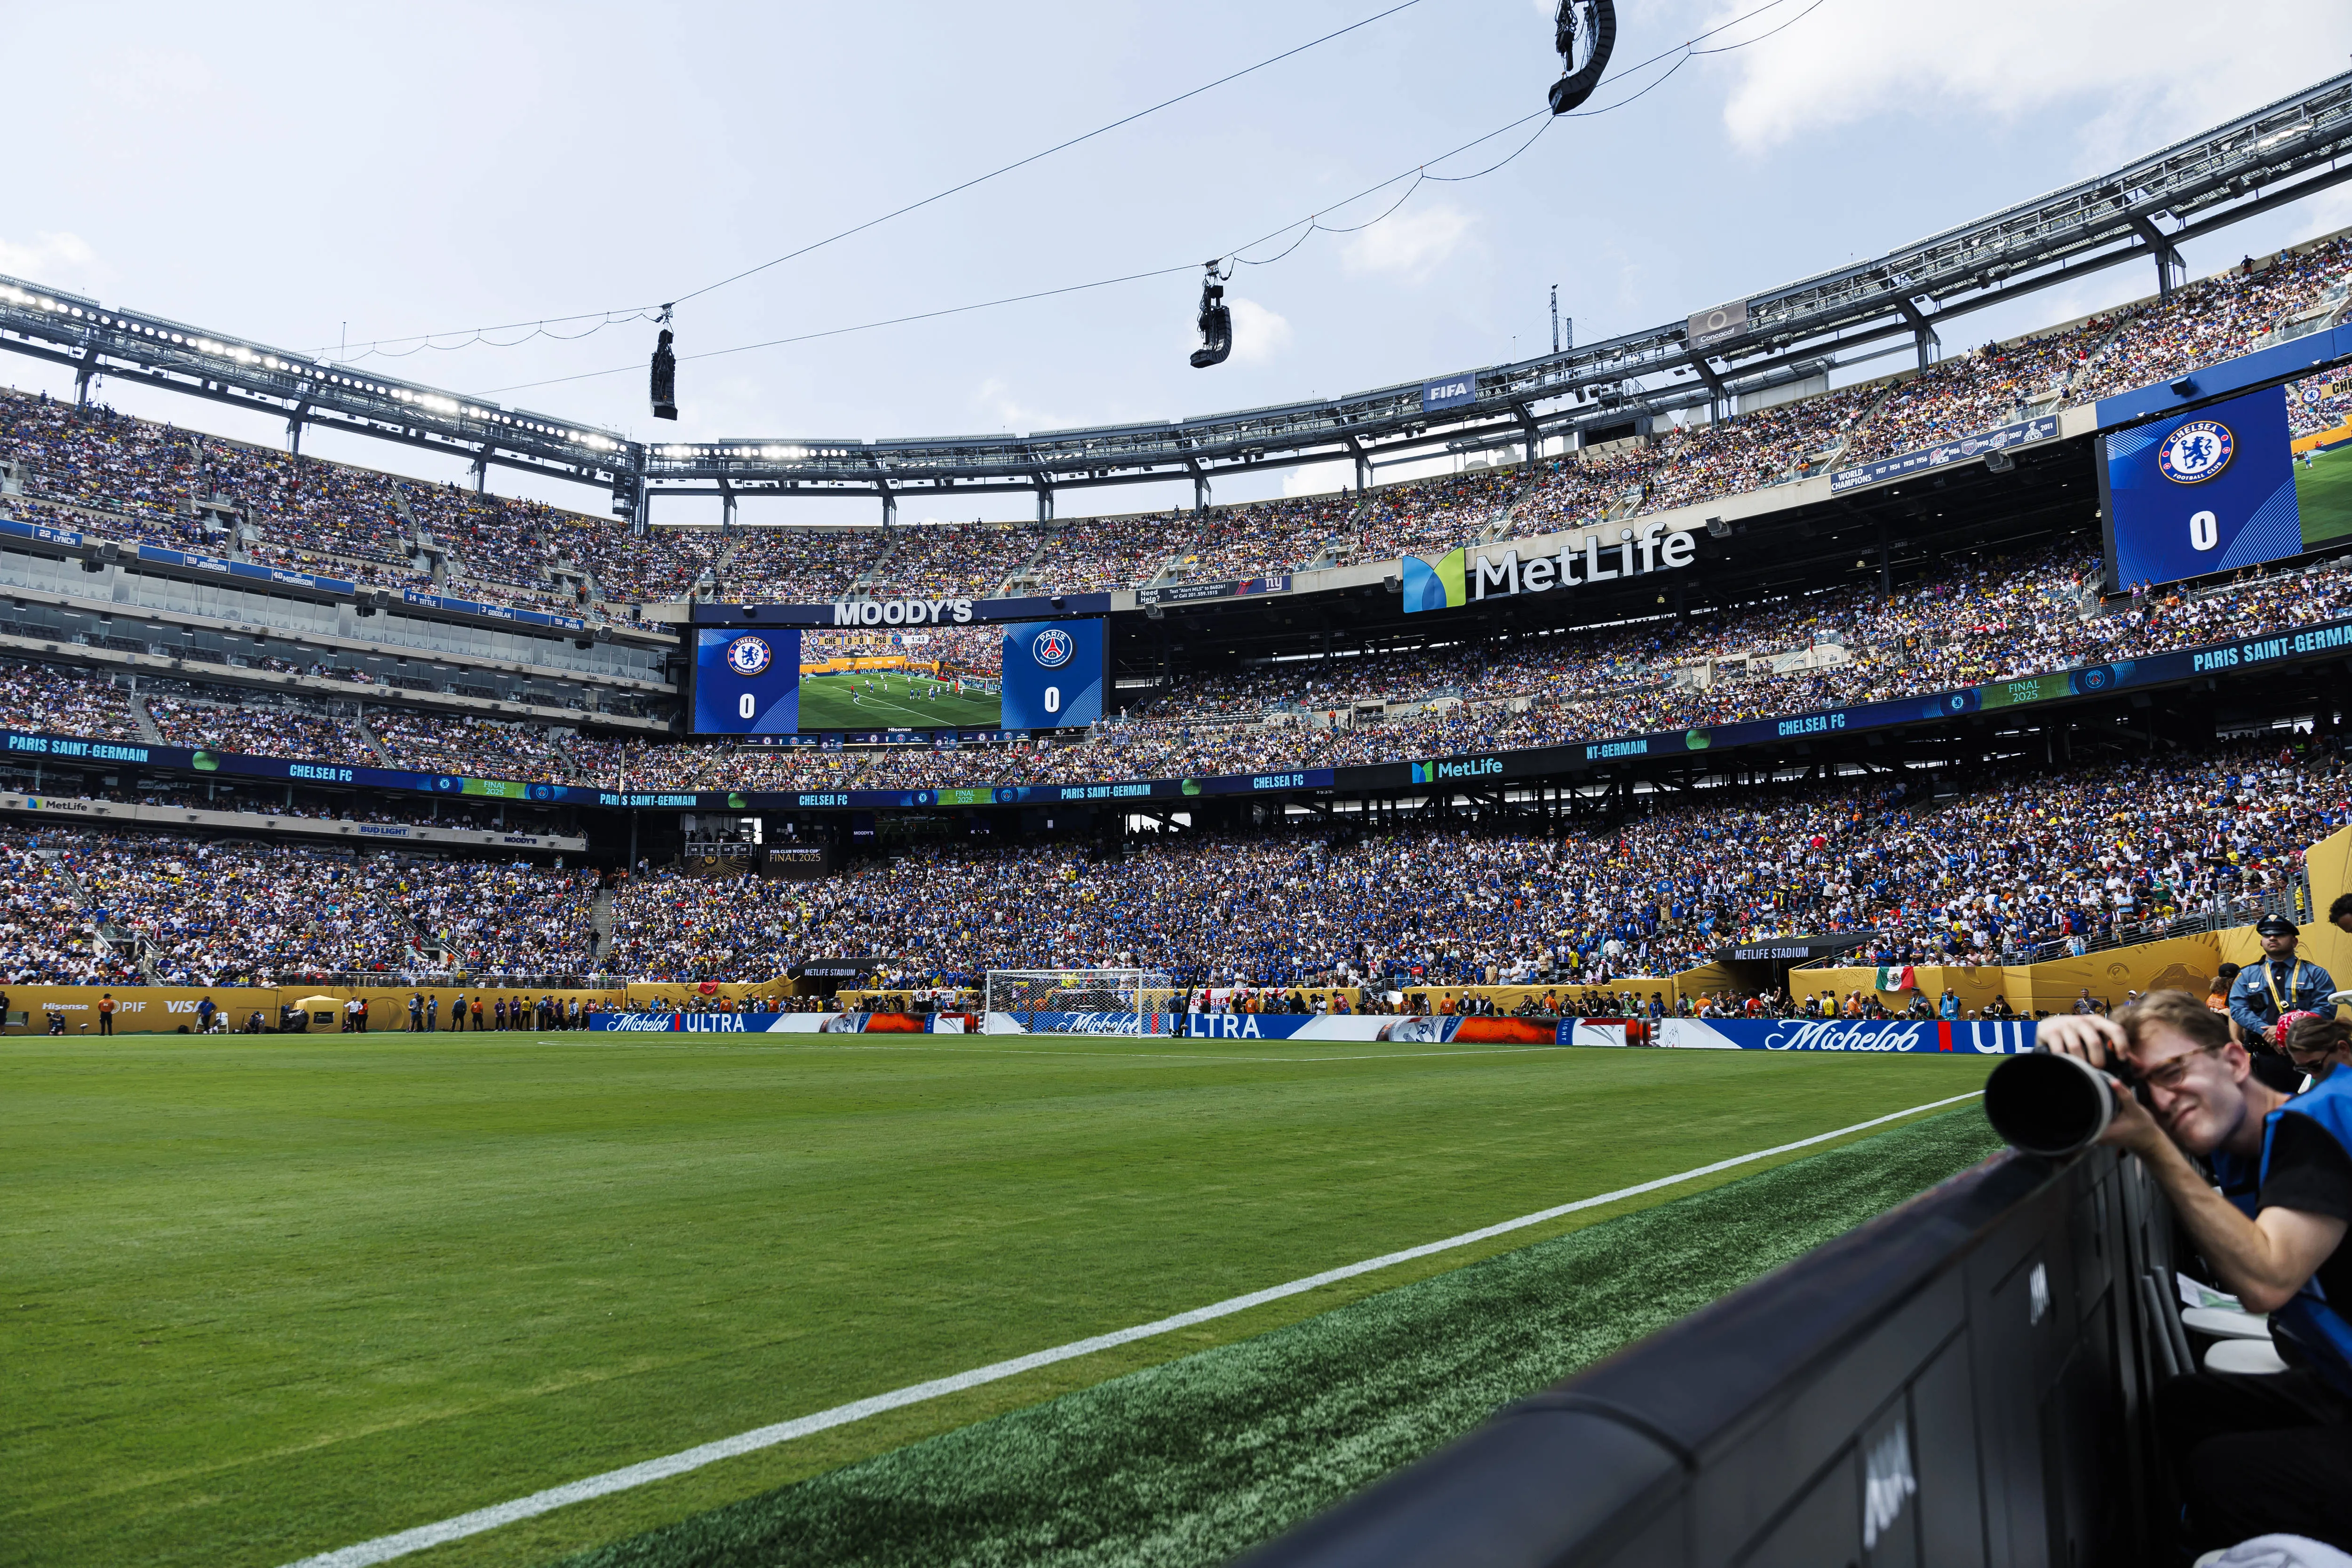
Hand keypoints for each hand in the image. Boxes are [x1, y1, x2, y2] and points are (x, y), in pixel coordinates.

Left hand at [2031, 1014, 2165, 1155]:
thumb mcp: (2136, 1110)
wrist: (2148, 1140)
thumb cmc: (2142, 1127)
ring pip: (2078, 1122)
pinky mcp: (2098, 1129)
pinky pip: (2085, 1120)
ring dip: (2072, 1110)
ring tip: (2062, 1093)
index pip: (2074, 1127)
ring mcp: (2095, 1134)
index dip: (2062, 1116)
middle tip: (2054, 1092)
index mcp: (2100, 1133)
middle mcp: (2094, 1136)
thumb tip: (2113, 1081)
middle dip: (2064, 1110)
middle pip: (2072, 1124)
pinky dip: (2082, 1111)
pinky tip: (2078, 1099)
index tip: (2053, 1104)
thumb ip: (2125, 1096)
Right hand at [2032, 1012, 2126, 1068]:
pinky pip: (2059, 1049)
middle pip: (2095, 1041)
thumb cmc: (2077, 1035)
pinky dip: (2064, 1060)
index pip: (2115, 1029)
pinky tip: (2067, 1065)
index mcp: (2097, 1021)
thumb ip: (2115, 1049)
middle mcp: (2082, 1021)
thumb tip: (2138, 1065)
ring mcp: (2065, 1025)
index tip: (2121, 1059)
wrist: (2047, 1026)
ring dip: (2081, 1061)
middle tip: (2098, 1069)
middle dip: (2098, 1059)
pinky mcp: (2050, 1032)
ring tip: (2083, 1069)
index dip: (2121, 1044)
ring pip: (2076, 1046)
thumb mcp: (2096, 1037)